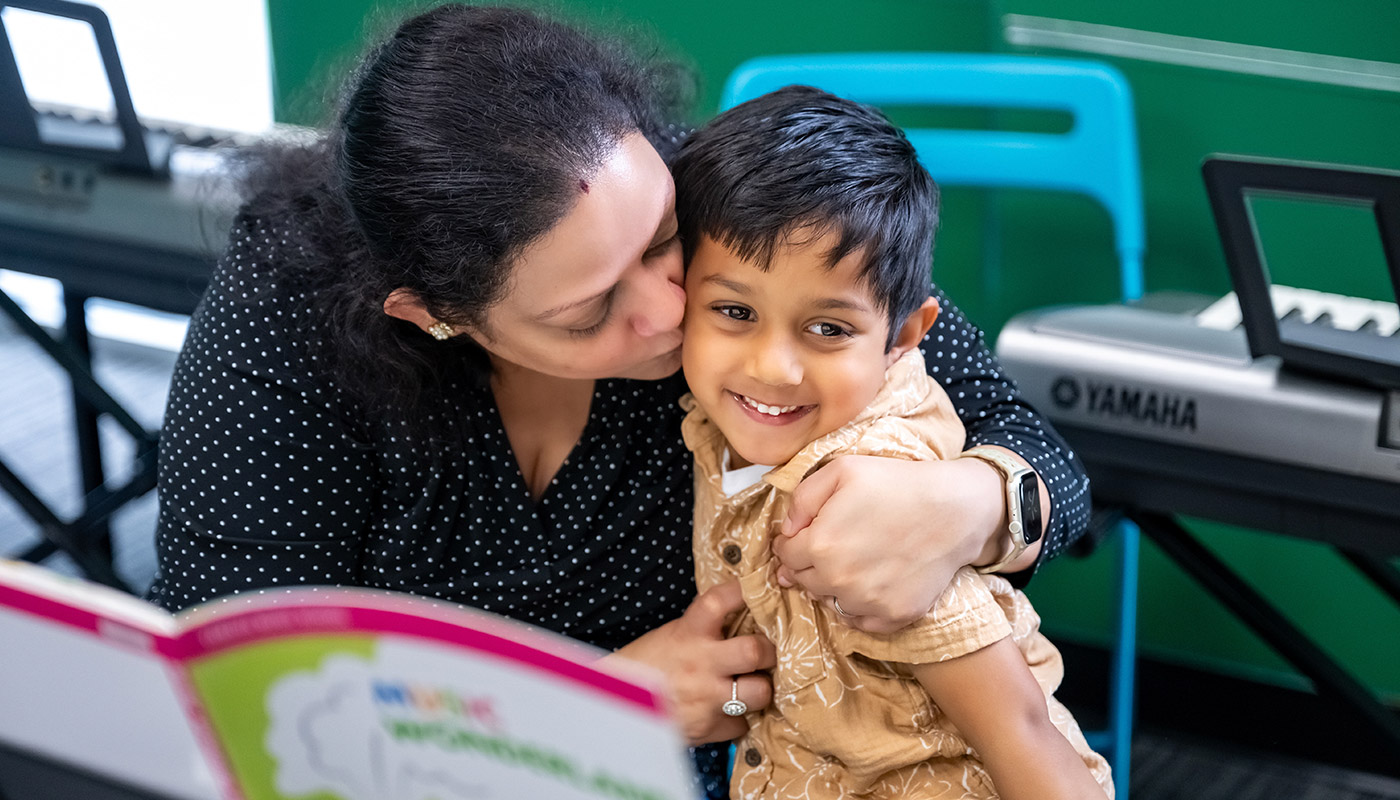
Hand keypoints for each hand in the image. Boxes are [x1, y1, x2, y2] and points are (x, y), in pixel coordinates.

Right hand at [607, 581, 774, 745]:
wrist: (617, 708)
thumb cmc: (644, 667)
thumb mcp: (671, 636)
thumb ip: (704, 629)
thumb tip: (743, 617)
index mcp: (687, 632)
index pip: (722, 601)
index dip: (744, 593)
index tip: (757, 590)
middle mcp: (700, 663)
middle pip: (755, 651)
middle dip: (767, 653)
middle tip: (764, 654)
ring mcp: (706, 698)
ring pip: (759, 693)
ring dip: (759, 690)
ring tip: (749, 687)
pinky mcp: (707, 728)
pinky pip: (740, 724)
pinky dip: (736, 720)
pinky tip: (723, 712)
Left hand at [773, 454, 1017, 633]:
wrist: (955, 509)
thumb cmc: (898, 483)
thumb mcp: (841, 470)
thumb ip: (802, 499)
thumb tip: (787, 530)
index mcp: (820, 545)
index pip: (786, 556)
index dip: (791, 543)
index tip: (805, 535)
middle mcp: (840, 580)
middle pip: (805, 581)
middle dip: (809, 564)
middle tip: (830, 546)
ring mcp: (868, 603)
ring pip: (830, 602)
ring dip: (832, 586)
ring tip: (851, 562)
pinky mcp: (894, 616)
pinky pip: (860, 621)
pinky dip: (858, 607)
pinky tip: (869, 583)